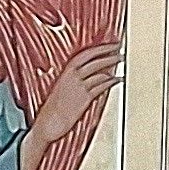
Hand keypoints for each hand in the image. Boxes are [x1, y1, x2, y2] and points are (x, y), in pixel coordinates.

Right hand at [21, 43, 123, 165]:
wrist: (47, 125)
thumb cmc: (52, 110)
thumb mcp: (59, 89)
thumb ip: (72, 79)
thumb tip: (90, 72)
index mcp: (65, 73)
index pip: (85, 55)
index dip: (100, 48)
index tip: (110, 45)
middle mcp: (72, 78)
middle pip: (95, 61)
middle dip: (110, 54)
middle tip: (120, 52)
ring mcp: (79, 88)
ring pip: (100, 72)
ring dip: (113, 65)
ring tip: (121, 63)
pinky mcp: (85, 98)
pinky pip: (102, 86)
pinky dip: (112, 81)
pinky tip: (118, 79)